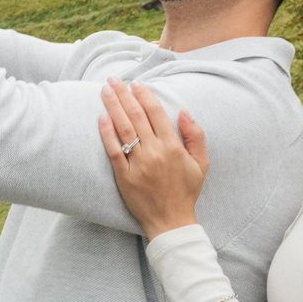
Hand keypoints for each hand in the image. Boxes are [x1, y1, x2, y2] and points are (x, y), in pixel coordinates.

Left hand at [97, 77, 206, 238]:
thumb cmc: (186, 191)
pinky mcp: (124, 176)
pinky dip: (106, 133)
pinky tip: (101, 118)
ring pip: (123, 129)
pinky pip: (113, 151)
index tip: (136, 83)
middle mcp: (154, 152)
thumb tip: (184, 111)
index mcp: (173, 147)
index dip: (144, 95)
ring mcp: (138, 164)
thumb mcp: (201, 164)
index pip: (156, 113)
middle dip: (124, 95)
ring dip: (113, 107)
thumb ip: (195, 136)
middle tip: (113, 80)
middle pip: (136, 116)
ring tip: (105, 90)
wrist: (171, 221)